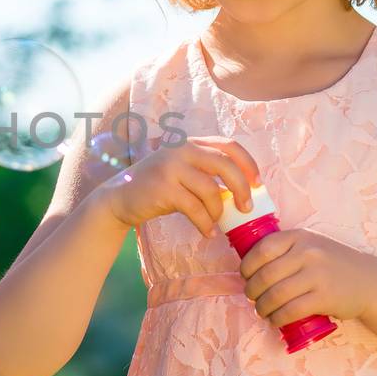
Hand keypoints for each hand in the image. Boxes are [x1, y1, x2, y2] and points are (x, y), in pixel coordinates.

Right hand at [96, 135, 260, 235]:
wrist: (118, 198)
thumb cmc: (156, 188)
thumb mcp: (181, 171)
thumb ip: (206, 172)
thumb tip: (241, 191)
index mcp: (190, 143)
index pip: (229, 145)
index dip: (248, 163)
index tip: (257, 183)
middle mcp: (181, 150)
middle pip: (225, 165)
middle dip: (241, 188)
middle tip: (246, 208)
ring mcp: (171, 168)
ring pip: (211, 190)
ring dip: (219, 211)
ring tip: (216, 223)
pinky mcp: (163, 189)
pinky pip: (195, 209)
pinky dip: (205, 224)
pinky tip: (207, 232)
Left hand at [239, 229, 376, 327]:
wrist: (368, 280)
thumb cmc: (331, 263)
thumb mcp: (310, 245)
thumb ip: (285, 249)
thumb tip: (249, 267)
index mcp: (299, 237)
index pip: (262, 249)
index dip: (247, 266)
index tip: (245, 276)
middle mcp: (308, 253)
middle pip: (265, 275)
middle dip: (251, 290)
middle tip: (252, 297)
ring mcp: (317, 275)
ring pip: (276, 295)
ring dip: (262, 307)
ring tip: (262, 311)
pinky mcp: (325, 297)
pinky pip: (291, 311)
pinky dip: (277, 318)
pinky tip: (275, 320)